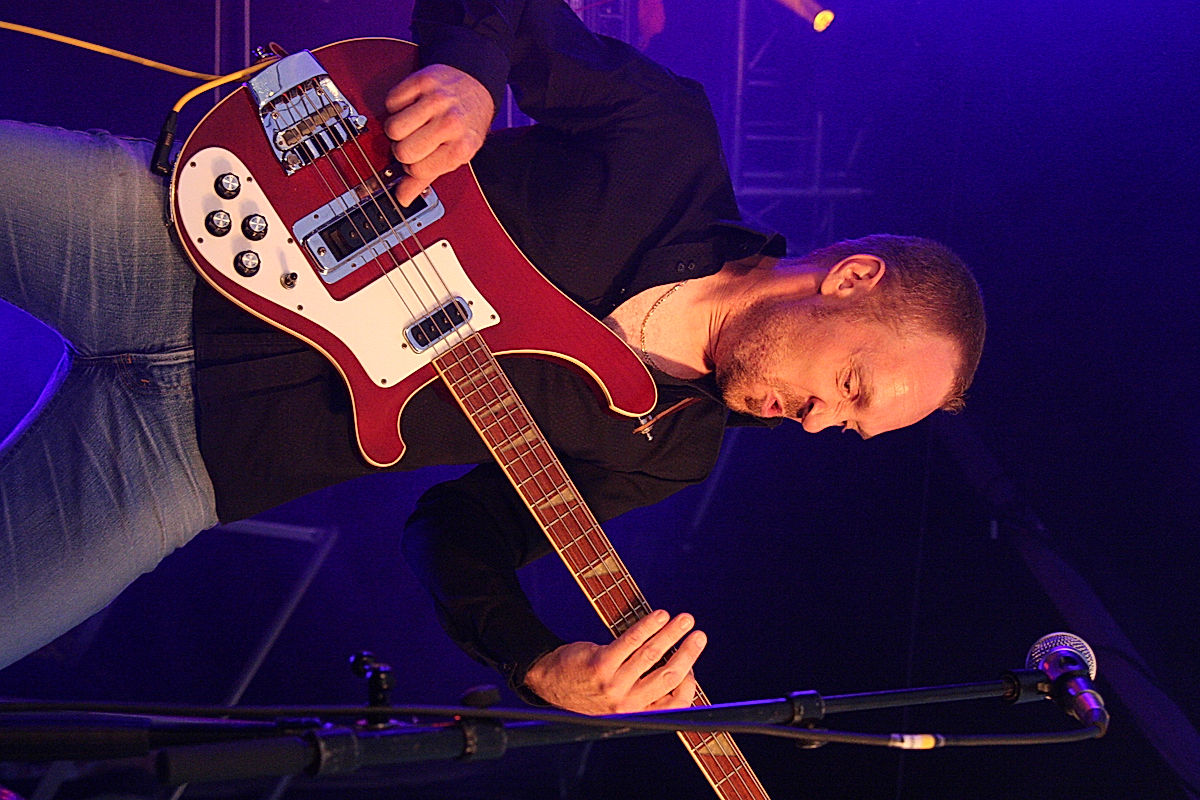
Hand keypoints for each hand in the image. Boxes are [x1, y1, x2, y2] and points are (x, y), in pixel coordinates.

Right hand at [382, 64, 494, 205]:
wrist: (474, 87)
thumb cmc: (464, 125)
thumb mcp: (454, 155)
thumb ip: (426, 178)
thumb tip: (402, 198)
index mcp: (461, 149)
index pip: (417, 170)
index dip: (413, 166)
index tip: (420, 158)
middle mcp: (452, 124)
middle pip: (403, 150)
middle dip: (403, 148)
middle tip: (415, 140)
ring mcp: (438, 100)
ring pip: (393, 128)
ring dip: (397, 128)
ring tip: (413, 124)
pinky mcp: (424, 81)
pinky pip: (392, 102)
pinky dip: (396, 105)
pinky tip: (412, 107)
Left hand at [523, 610, 706, 714]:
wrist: (551, 684)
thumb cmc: (592, 689)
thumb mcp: (620, 702)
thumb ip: (646, 692)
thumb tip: (683, 670)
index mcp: (636, 715)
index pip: (675, 704)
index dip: (689, 682)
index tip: (692, 664)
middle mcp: (626, 704)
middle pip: (668, 675)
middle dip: (688, 653)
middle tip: (699, 634)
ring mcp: (613, 684)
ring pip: (651, 655)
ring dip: (672, 633)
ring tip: (684, 619)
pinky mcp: (600, 664)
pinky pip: (631, 641)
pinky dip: (648, 626)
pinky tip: (660, 615)